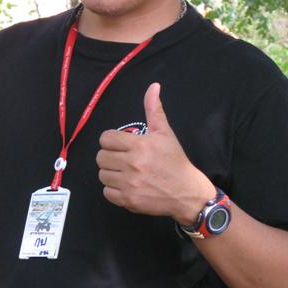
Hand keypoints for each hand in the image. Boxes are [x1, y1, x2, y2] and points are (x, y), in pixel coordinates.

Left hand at [96, 82, 213, 221]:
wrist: (186, 192)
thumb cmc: (175, 161)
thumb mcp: (165, 133)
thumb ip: (154, 110)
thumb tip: (153, 87)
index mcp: (140, 145)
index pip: (106, 139)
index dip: (111, 141)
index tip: (120, 145)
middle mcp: (133, 164)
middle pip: (101, 157)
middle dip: (109, 156)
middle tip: (121, 159)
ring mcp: (130, 184)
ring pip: (102, 175)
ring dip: (110, 173)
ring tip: (124, 172)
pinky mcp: (129, 200)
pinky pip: (107, 193)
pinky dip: (113, 190)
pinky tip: (126, 185)